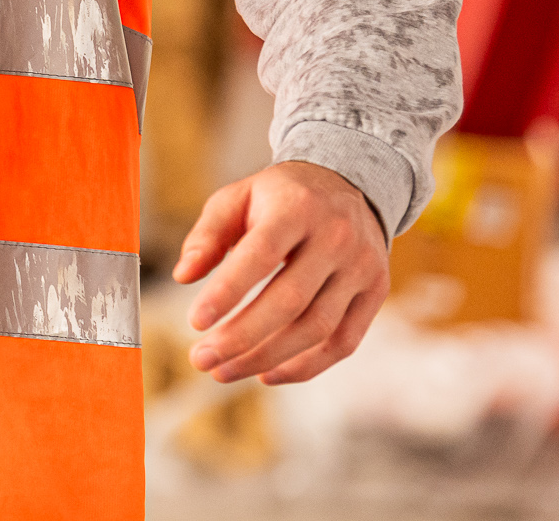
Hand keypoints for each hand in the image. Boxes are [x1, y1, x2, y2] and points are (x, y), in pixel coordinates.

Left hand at [179, 159, 389, 384]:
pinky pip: (343, 342)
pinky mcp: (375, 293)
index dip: (228, 292)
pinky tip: (267, 374)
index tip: (196, 322)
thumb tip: (183, 275)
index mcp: (296, 208)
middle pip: (290, 301)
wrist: (346, 184)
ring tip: (224, 371)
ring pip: (317, 329)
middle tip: (202, 358)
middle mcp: (335, 238)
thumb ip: (208, 234)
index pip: (261, 255)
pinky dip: (305, 366)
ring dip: (267, 358)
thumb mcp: (238, 197)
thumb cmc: (279, 197)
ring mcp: (361, 268)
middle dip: (242, 337)